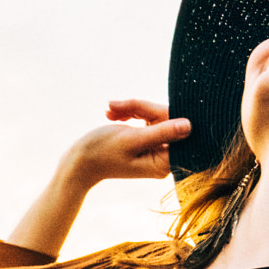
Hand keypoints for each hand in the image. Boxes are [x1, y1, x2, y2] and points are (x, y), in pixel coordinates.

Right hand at [62, 99, 190, 186]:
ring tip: (110, 110)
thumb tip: (190, 126)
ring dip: (133, 109)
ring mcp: (155, 150)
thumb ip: (162, 132)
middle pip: (167, 121)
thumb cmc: (102, 152)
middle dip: (143, 109)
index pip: (176, 129)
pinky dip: (130, 114)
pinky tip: (112, 114)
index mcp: (163, 163)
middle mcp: (163, 158)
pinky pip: (146, 120)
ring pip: (155, 117)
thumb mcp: (132, 139)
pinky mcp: (147, 142)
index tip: (141, 107)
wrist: (79, 162)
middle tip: (116, 106)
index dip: (161, 112)